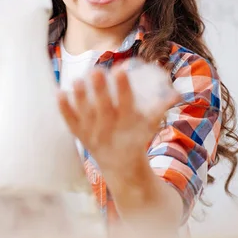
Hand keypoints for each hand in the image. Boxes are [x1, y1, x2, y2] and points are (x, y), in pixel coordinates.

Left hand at [57, 67, 180, 177]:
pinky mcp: (81, 136)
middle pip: (103, 108)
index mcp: (129, 124)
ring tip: (77, 80)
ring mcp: (93, 134)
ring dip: (80, 97)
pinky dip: (64, 109)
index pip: (126, 103)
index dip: (124, 88)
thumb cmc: (137, 138)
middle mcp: (110, 130)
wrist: (122, 168)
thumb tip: (178, 92)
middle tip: (96, 71)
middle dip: (99, 90)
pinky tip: (59, 92)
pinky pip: (71, 123)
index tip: (120, 69)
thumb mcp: (151, 125)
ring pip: (85, 114)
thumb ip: (162, 107)